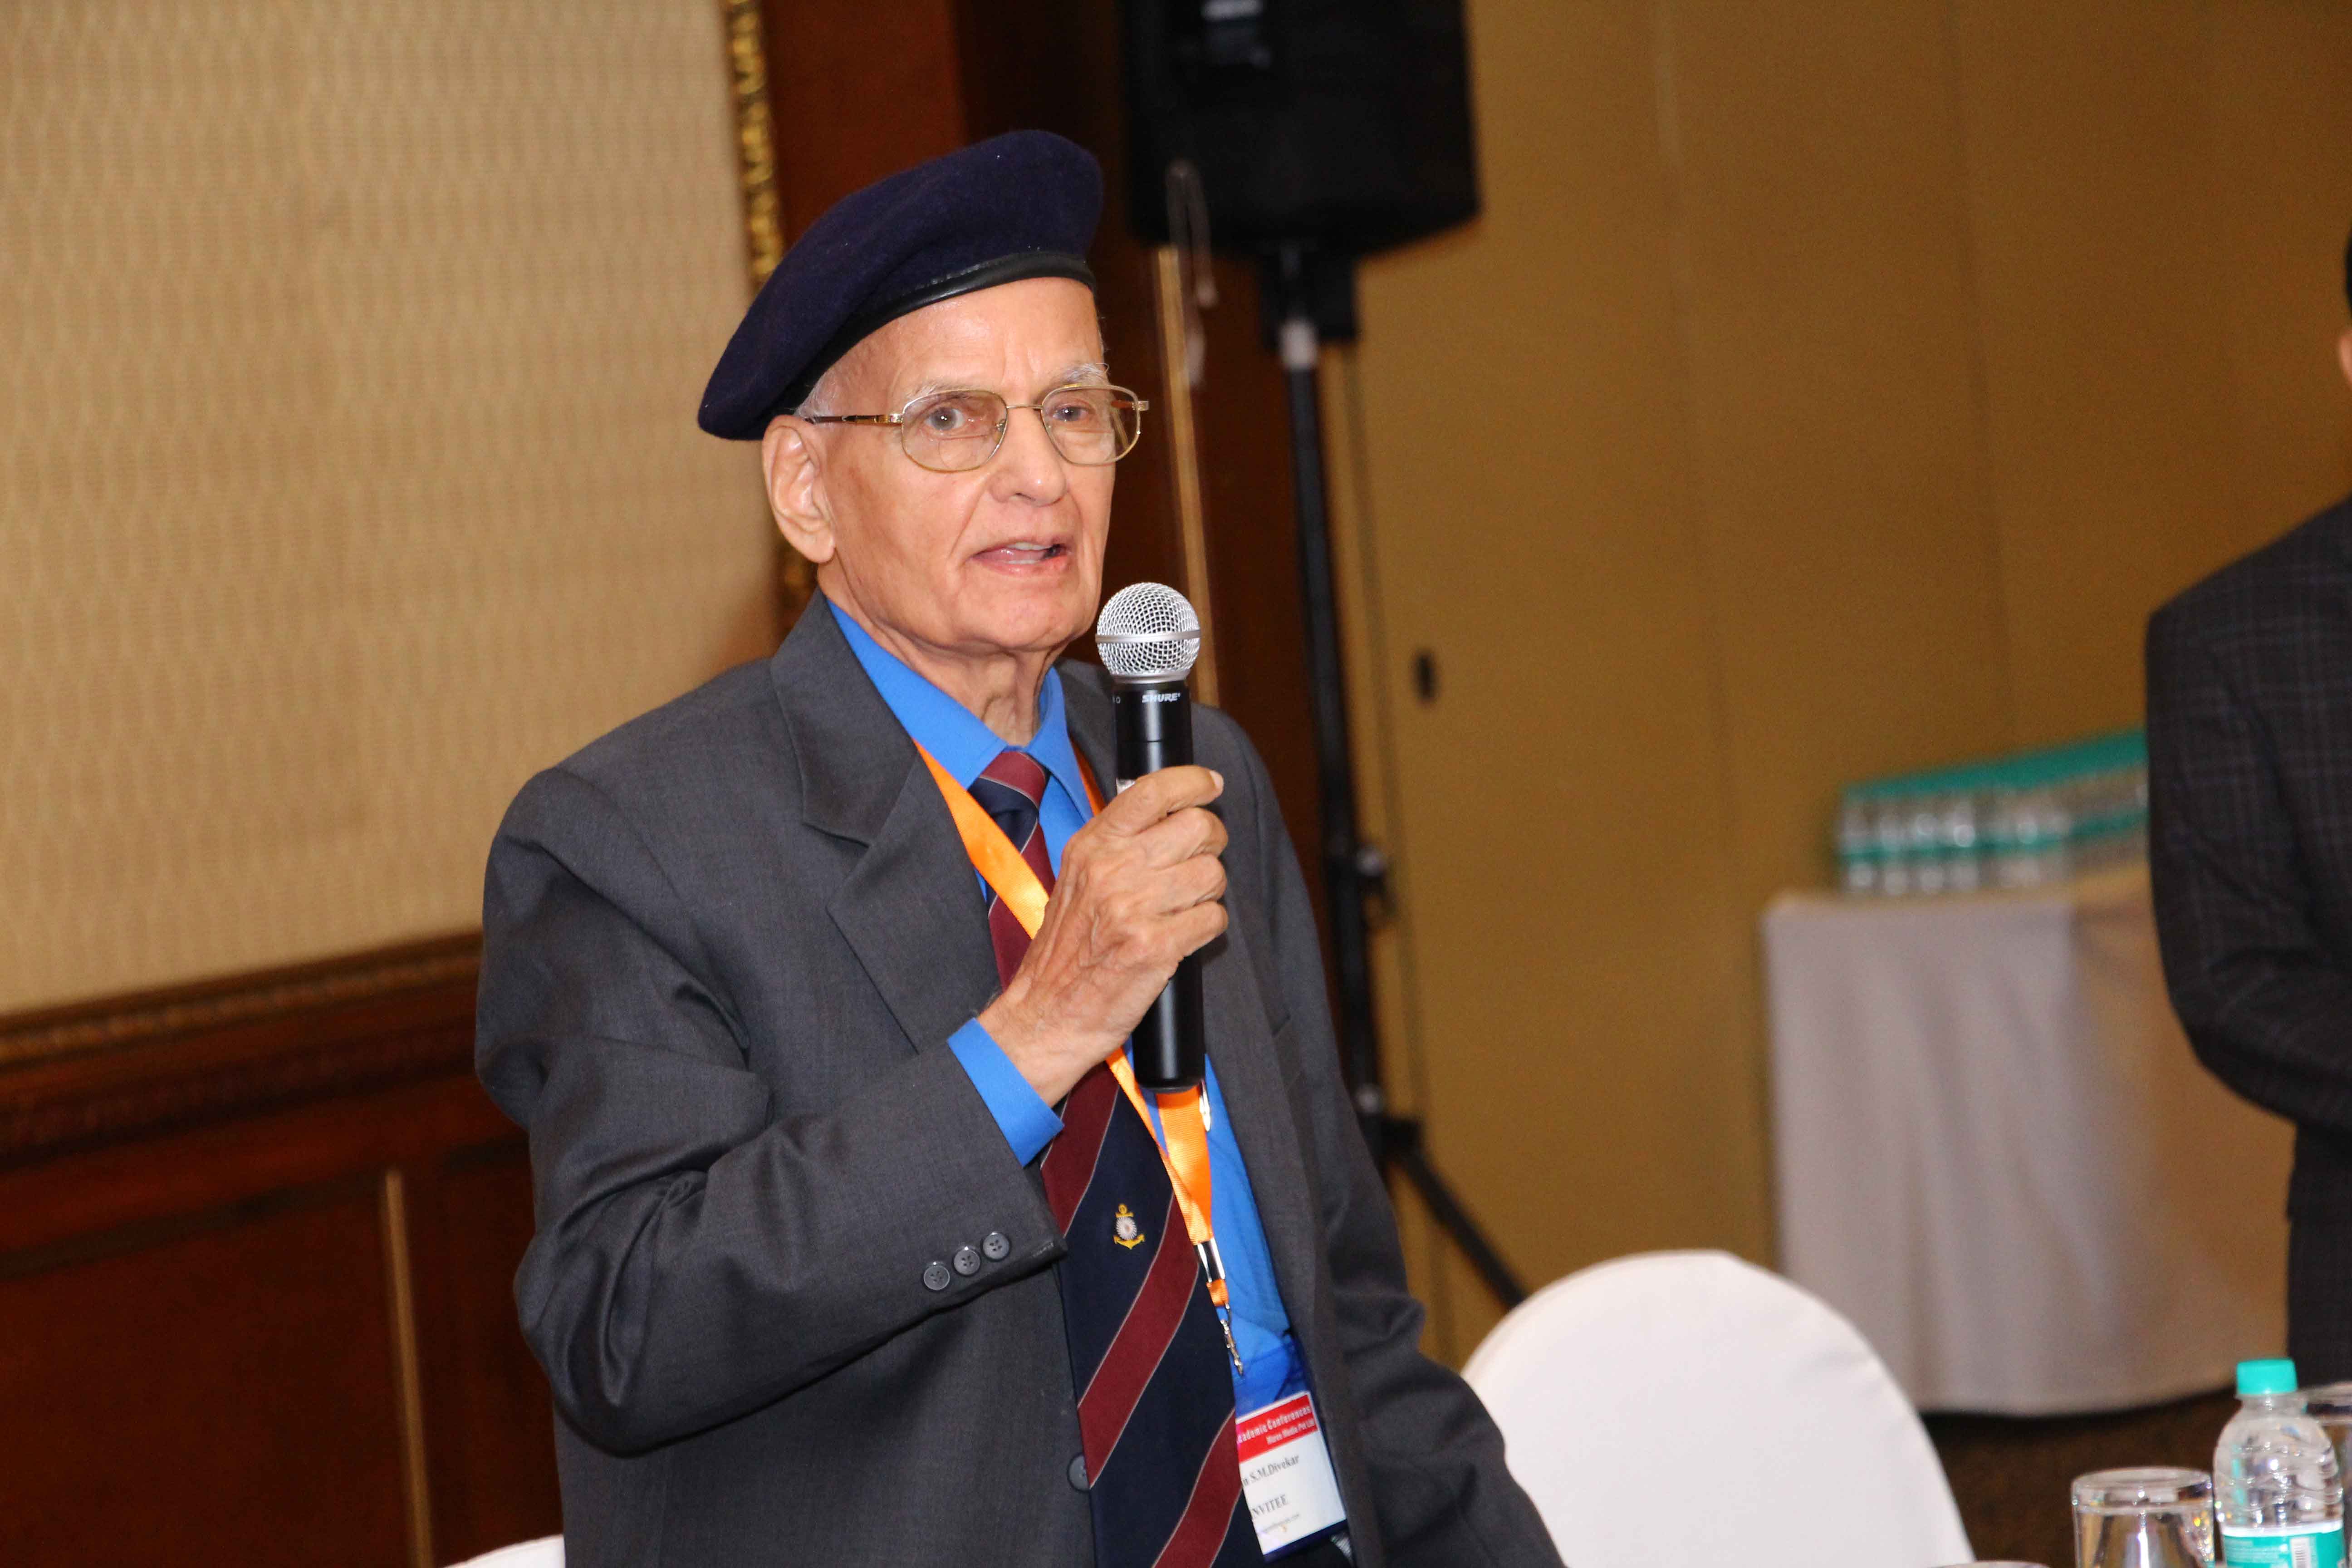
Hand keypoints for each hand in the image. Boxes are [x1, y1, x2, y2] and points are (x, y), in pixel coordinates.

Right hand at [978, 765, 1229, 1105]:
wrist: (1047, 1014)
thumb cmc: (1067, 950)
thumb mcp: (1078, 879)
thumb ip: (1116, 842)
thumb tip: (1169, 808)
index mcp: (1091, 847)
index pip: (1152, 791)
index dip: (1193, 781)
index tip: (1210, 785)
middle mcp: (1111, 869)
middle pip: (1198, 827)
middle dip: (1212, 843)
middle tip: (1199, 860)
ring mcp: (1133, 907)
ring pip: (1213, 873)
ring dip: (1209, 891)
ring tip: (1183, 906)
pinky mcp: (1154, 946)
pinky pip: (1214, 918)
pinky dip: (1208, 926)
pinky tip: (1184, 935)